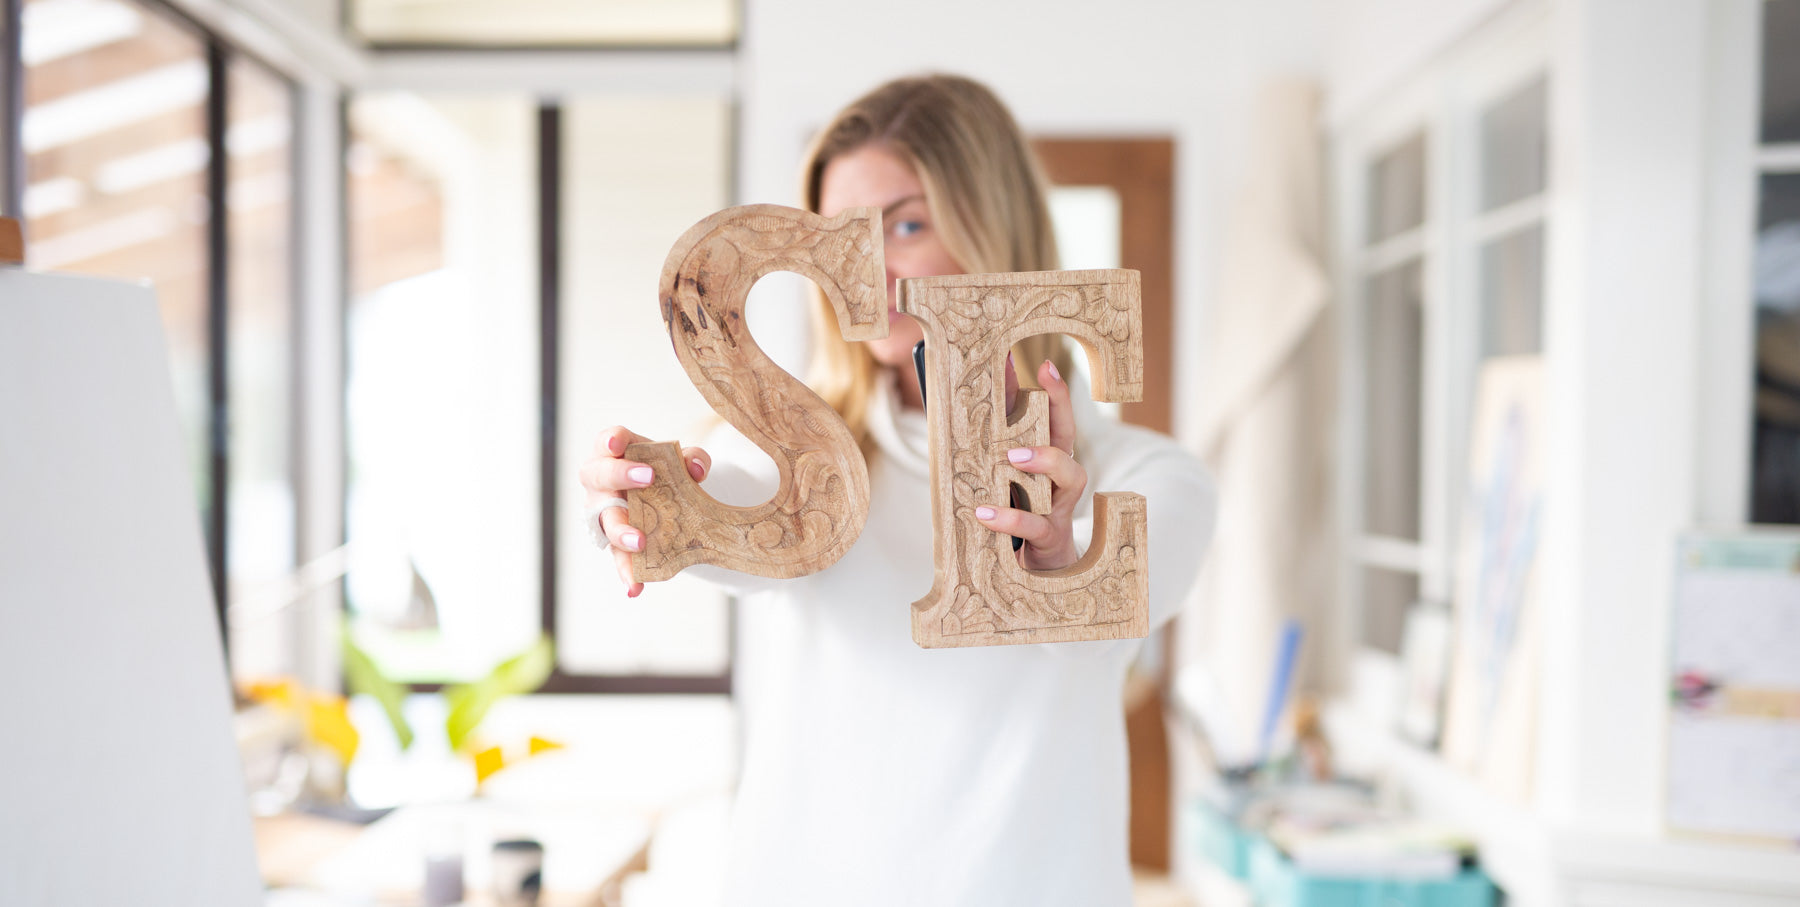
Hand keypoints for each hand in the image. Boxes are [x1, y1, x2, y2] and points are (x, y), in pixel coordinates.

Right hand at [577, 425, 710, 597]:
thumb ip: (692, 458)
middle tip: (647, 479)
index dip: (611, 440)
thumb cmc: (665, 471)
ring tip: (640, 542)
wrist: (665, 498)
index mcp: (615, 453)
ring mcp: (604, 512)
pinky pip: (617, 557)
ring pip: (605, 520)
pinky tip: (635, 587)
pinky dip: (626, 572)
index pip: (608, 440)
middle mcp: (601, 481)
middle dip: (619, 476)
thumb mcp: (683, 461)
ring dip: (621, 531)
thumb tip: (696, 468)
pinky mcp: (614, 541)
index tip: (619, 443)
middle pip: (598, 475)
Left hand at [974, 359, 1084, 569]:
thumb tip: (976, 397)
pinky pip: (1036, 527)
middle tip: (1029, 395)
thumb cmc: (1017, 516)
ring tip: (1011, 457)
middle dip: (1059, 416)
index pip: (1058, 421)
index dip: (1056, 394)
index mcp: (1048, 463)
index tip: (1045, 365)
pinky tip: (984, 514)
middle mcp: (1061, 481)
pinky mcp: (1049, 540)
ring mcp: (1060, 509)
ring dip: (1044, 462)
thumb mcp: (1005, 479)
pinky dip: (1011, 519)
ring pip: (1071, 479)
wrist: (1035, 573)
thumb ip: (996, 443)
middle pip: (1071, 441)